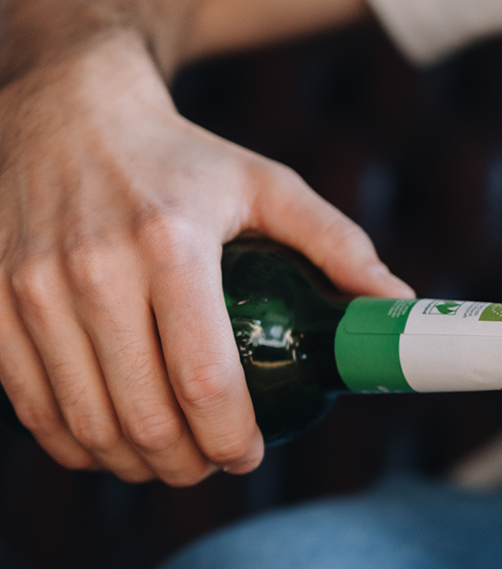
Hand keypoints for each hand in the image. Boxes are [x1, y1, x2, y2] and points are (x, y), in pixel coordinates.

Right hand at [0, 35, 411, 484]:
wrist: (62, 103)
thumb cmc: (180, 159)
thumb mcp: (267, 185)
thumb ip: (337, 245)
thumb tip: (399, 304)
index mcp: (170, 244)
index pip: (203, 380)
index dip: (231, 439)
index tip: (249, 455)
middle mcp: (90, 267)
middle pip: (143, 415)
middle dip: (186, 463)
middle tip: (209, 465)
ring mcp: (27, 286)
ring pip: (83, 421)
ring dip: (131, 462)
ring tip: (165, 458)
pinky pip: (27, 404)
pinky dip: (71, 442)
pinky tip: (106, 442)